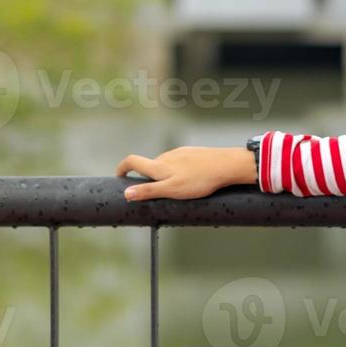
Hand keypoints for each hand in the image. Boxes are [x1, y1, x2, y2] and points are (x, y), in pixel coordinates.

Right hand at [116, 146, 256, 200]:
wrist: (225, 165)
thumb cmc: (199, 180)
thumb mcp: (172, 191)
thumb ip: (149, 192)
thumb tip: (127, 193)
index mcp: (159, 166)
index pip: (133, 161)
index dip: (122, 167)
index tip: (120, 175)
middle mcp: (166, 157)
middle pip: (150, 165)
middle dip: (148, 177)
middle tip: (156, 193)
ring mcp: (179, 153)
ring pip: (166, 164)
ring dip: (165, 175)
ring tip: (177, 190)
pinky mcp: (191, 153)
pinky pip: (179, 163)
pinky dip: (178, 171)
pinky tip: (191, 181)